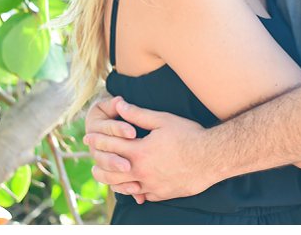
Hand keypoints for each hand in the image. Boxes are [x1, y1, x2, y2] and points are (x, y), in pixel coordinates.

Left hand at [81, 96, 218, 201]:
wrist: (212, 158)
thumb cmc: (189, 135)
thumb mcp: (162, 120)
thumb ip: (137, 114)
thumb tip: (118, 104)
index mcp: (139, 151)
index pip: (111, 145)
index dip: (97, 140)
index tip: (88, 137)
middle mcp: (142, 171)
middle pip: (110, 171)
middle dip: (98, 163)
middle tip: (92, 159)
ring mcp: (151, 185)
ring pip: (122, 187)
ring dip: (110, 180)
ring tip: (105, 174)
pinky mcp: (161, 194)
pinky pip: (140, 195)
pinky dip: (131, 190)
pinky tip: (129, 185)